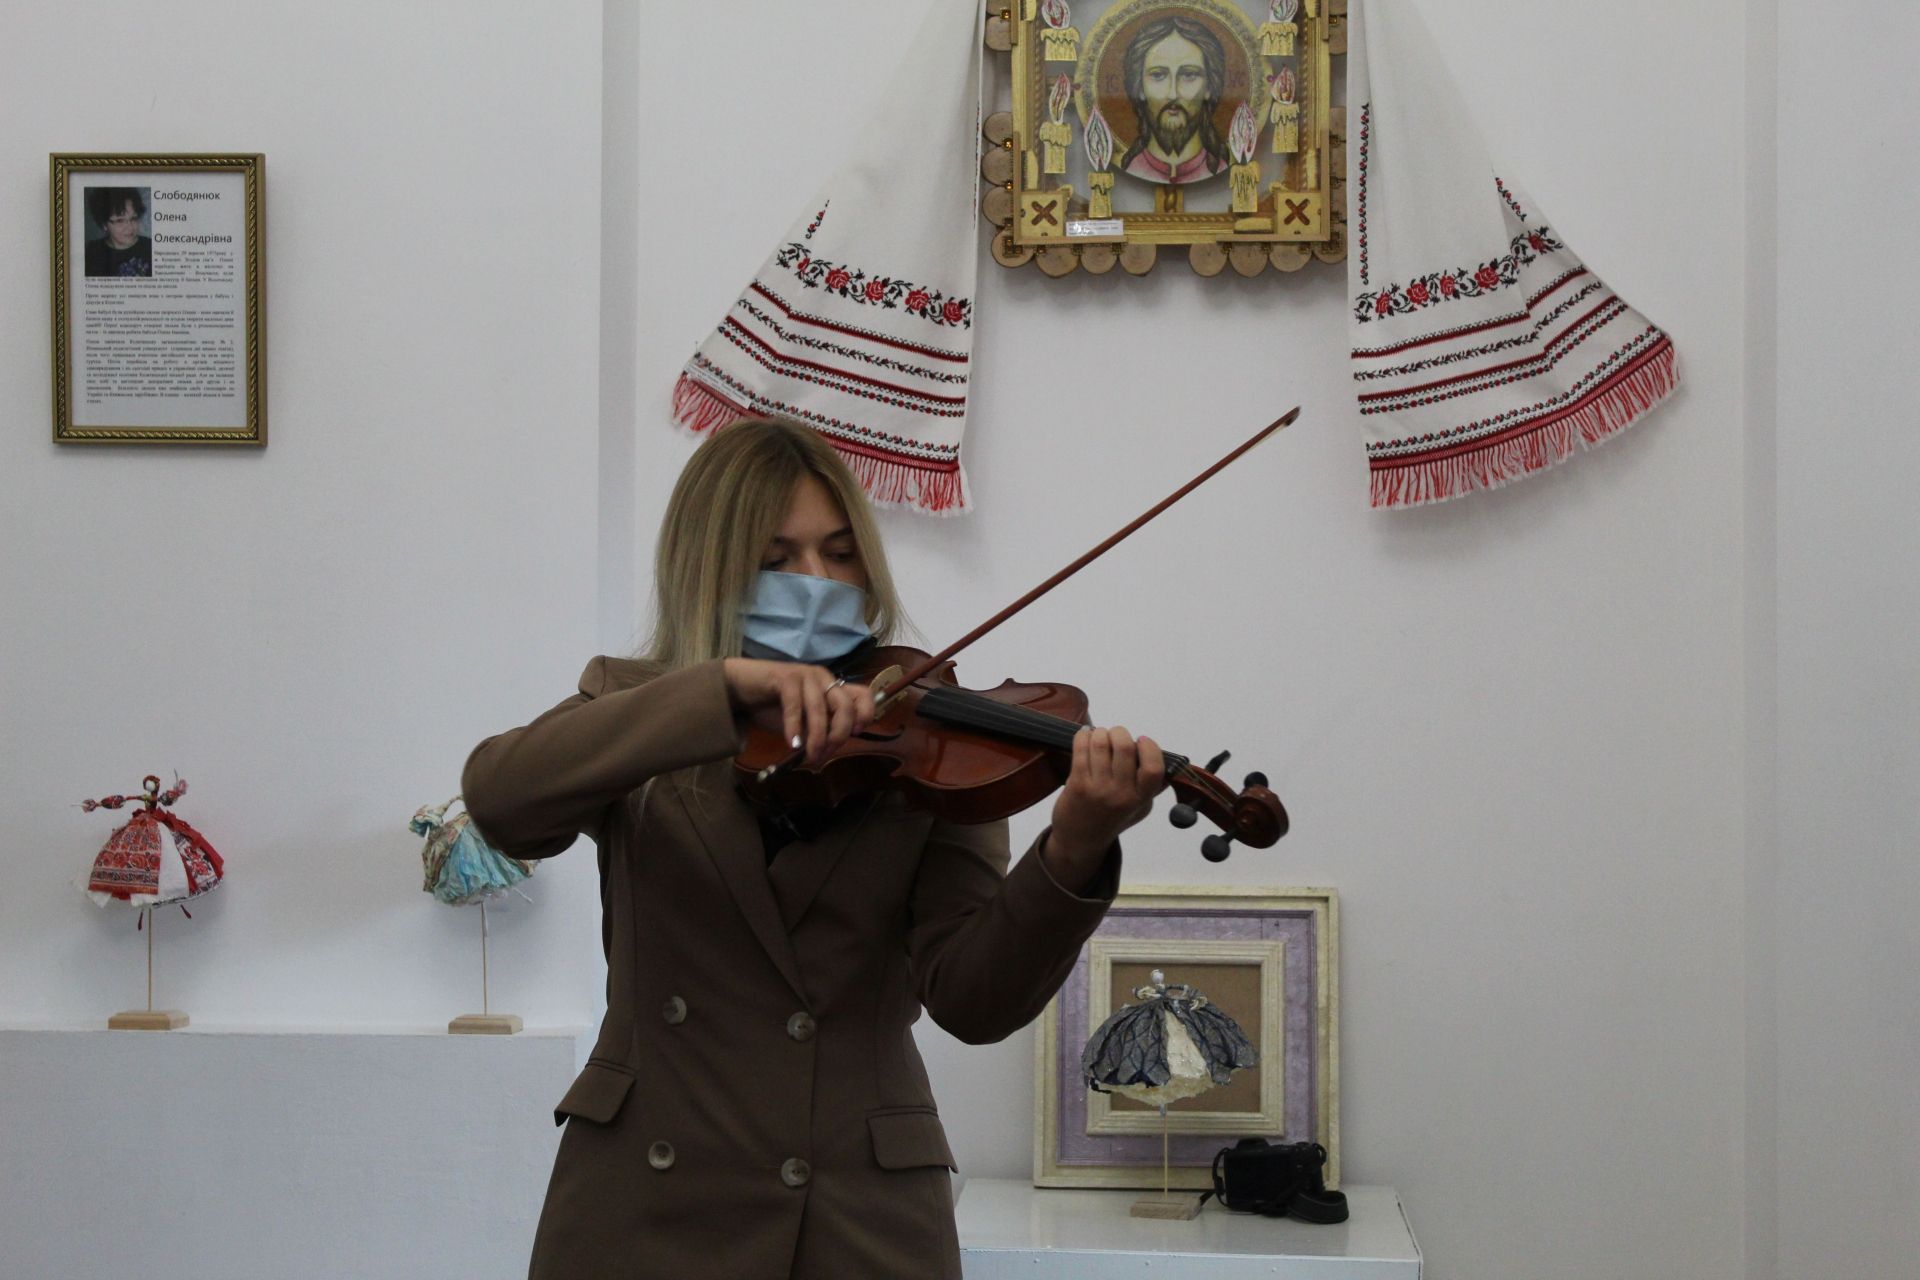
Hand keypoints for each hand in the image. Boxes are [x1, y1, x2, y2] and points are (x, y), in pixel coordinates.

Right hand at [722, 657, 876, 765]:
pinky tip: (792, 744)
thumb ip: (818, 730)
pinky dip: (794, 727)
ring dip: (817, 737)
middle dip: (838, 734)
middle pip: (845, 706)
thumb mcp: (802, 721)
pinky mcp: (785, 676)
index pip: (863, 695)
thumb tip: (829, 750)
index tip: (856, 733)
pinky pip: (795, 705)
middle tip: (824, 754)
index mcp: (832, 687)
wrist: (741, 687)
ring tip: (809, 756)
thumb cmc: (773, 706)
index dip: (865, 714)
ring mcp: (805, 675)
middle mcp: (824, 678)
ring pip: (820, 709)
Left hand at [1047, 726, 1167, 865]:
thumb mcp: (1140, 807)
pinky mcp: (1078, 784)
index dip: (1149, 747)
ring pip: (1101, 744)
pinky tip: (1085, 737)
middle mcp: (1122, 794)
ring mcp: (1099, 789)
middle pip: (1125, 748)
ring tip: (1099, 736)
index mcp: (1141, 798)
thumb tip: (1162, 757)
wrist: (1081, 839)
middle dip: (1119, 732)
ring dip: (1100, 732)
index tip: (1141, 740)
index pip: (1153, 768)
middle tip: (1115, 735)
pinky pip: (1081, 749)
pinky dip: (1083, 737)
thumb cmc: (1113, 818)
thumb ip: (1152, 786)